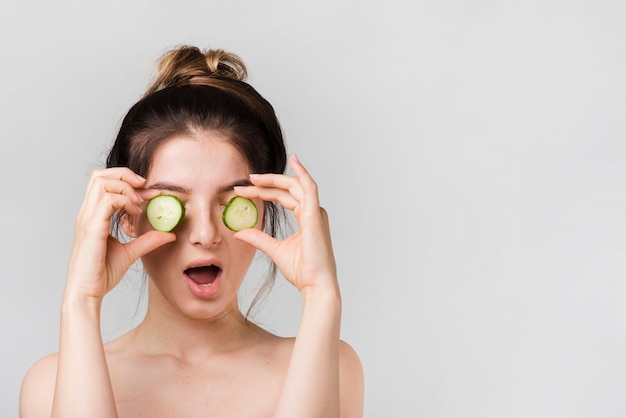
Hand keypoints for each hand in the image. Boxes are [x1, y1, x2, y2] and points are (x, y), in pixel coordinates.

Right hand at [64, 168, 174, 302]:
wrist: (87, 292)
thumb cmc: (101, 274)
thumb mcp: (130, 253)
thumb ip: (148, 241)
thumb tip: (169, 234)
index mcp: (93, 215)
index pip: (105, 183)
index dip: (129, 181)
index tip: (151, 192)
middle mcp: (87, 213)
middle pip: (100, 175)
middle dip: (125, 174)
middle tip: (145, 187)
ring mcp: (87, 218)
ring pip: (101, 181)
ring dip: (125, 186)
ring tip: (139, 203)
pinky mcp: (91, 227)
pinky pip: (107, 200)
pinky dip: (124, 200)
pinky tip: (135, 212)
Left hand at [234, 155, 338, 295]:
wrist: (315, 285)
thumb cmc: (302, 271)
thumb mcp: (274, 250)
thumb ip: (258, 238)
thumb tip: (239, 231)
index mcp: (307, 218)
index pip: (283, 197)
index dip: (264, 192)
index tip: (244, 190)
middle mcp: (313, 212)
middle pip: (287, 189)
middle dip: (265, 183)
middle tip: (245, 181)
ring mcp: (315, 212)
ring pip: (295, 185)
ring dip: (274, 179)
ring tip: (254, 177)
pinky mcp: (315, 215)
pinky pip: (309, 187)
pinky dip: (302, 173)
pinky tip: (293, 161)